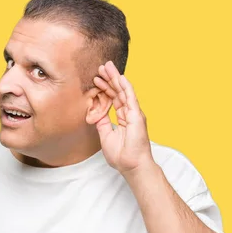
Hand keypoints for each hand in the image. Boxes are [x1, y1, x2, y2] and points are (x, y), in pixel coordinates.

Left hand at [92, 61, 154, 175]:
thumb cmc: (121, 155)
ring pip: (123, 91)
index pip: (113, 99)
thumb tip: (95, 113)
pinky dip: (125, 87)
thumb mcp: (105, 135)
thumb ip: (102, 122)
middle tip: (102, 67)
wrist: (131, 165)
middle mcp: (129, 113)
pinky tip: (120, 77)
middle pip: (118, 92)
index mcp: (122, 118)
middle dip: (110, 79)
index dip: (105, 88)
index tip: (96, 79)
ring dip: (115, 78)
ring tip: (107, 67)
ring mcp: (134, 113)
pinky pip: (130, 98)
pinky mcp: (136, 116)